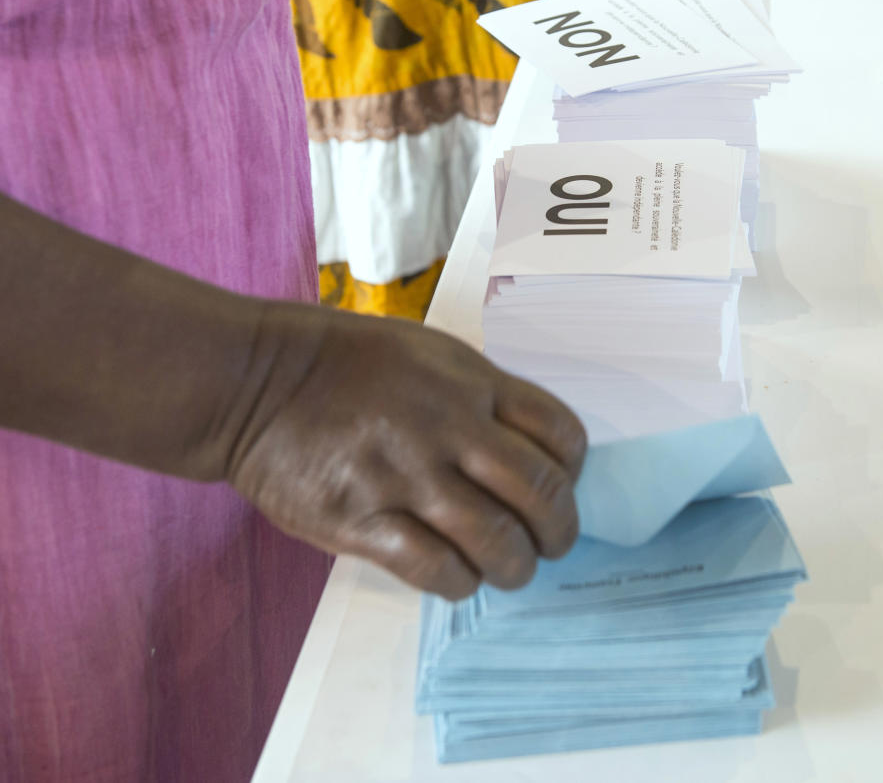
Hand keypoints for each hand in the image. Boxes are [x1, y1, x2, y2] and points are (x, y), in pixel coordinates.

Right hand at [223, 303, 586, 599]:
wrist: (257, 379)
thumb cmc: (346, 362)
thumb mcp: (428, 353)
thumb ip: (480, 395)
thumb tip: (528, 450)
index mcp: (471, 381)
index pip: (561, 434)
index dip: (572, 471)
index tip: (559, 487)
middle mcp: (449, 426)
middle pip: (542, 494)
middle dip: (559, 531)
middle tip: (550, 543)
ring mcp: (405, 474)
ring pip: (497, 542)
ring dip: (515, 566)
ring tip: (506, 568)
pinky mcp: (361, 519)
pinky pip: (437, 569)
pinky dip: (459, 581)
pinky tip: (455, 574)